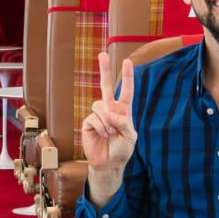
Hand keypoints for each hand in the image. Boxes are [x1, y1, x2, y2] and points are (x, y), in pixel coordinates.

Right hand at [81, 53, 137, 196]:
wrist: (109, 163)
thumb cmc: (122, 150)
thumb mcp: (130, 136)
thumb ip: (124, 122)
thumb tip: (111, 113)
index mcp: (123, 111)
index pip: (126, 91)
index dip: (127, 77)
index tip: (128, 61)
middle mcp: (110, 110)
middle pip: (106, 86)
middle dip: (104, 70)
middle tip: (102, 54)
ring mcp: (98, 116)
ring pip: (100, 106)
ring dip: (107, 120)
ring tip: (110, 133)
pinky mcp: (88, 123)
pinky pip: (94, 117)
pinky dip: (101, 127)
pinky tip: (103, 135)